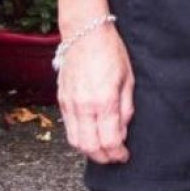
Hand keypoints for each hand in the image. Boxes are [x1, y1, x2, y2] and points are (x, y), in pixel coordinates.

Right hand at [58, 25, 133, 163]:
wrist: (85, 32)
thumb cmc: (110, 51)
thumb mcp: (128, 79)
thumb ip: (126, 109)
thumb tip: (123, 130)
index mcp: (104, 101)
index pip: (109, 141)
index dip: (118, 154)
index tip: (124, 155)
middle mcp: (84, 105)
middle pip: (90, 147)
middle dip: (104, 157)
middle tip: (114, 157)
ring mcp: (70, 103)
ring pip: (76, 141)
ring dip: (89, 150)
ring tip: (102, 148)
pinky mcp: (62, 99)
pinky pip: (68, 127)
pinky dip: (78, 137)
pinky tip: (89, 134)